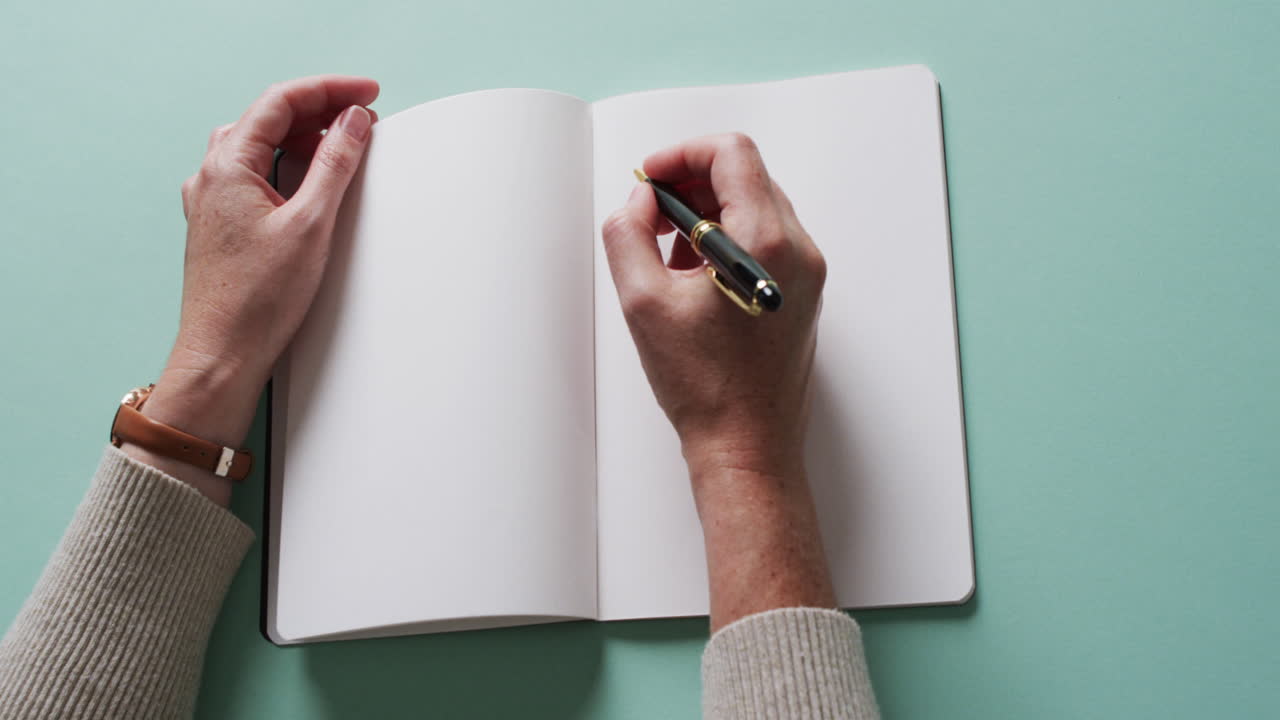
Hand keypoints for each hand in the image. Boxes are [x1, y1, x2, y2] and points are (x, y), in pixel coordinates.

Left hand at [125, 76, 378, 503]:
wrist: (221, 356)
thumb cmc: (256, 302)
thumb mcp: (310, 224)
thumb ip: (334, 165)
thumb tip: (352, 124)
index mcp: (227, 166)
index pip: (280, 102)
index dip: (329, 90)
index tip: (368, 93)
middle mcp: (212, 176)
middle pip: (270, 120)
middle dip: (320, 111)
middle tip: (365, 119)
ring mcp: (214, 201)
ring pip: (263, 148)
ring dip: (306, 140)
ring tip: (348, 148)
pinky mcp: (223, 225)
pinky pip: (259, 177)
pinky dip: (291, 168)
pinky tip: (315, 185)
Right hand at [602, 134, 835, 628]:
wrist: (746, 448)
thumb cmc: (704, 388)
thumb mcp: (643, 303)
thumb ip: (629, 234)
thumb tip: (640, 201)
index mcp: (767, 243)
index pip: (731, 154)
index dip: (681, 154)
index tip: (650, 179)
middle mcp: (798, 250)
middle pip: (745, 177)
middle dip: (690, 184)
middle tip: (650, 213)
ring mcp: (806, 273)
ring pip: (755, 207)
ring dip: (706, 213)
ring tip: (665, 252)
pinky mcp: (802, 294)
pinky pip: (765, 241)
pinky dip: (725, 241)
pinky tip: (690, 278)